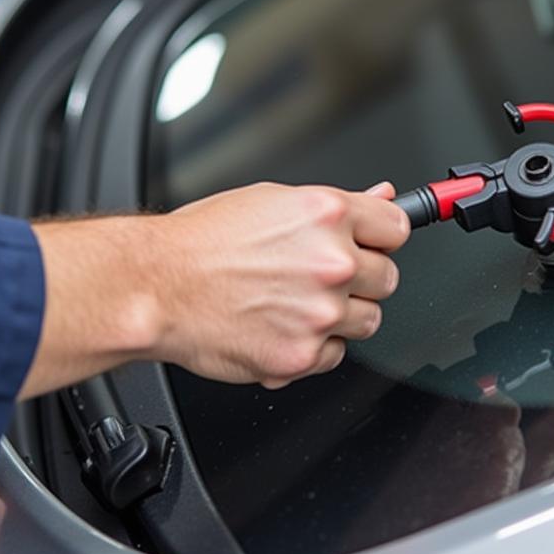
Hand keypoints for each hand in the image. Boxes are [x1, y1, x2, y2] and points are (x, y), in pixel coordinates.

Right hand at [156, 181, 409, 388]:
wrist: (156, 287)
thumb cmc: (201, 242)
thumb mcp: (270, 201)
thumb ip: (334, 206)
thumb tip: (382, 198)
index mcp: (327, 214)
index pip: (397, 228)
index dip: (381, 237)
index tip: (372, 244)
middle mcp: (332, 261)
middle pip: (388, 278)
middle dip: (359, 279)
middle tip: (316, 277)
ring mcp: (321, 311)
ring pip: (368, 320)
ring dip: (340, 315)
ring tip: (292, 303)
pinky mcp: (304, 354)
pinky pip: (336, 354)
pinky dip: (314, 347)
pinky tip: (280, 326)